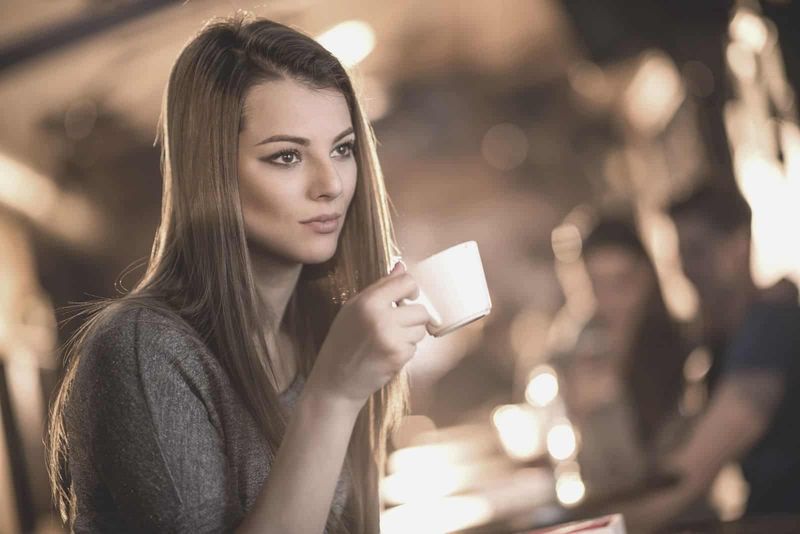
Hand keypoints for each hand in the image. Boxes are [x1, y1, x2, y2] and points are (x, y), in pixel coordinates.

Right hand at [306, 261, 433, 409]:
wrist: (336, 380)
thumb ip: (380, 287)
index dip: (411, 290)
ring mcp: (391, 338)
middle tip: (396, 325)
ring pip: (421, 329)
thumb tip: (401, 267)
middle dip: (412, 318)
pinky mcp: (398, 356)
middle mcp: (381, 317)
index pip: (406, 282)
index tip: (406, 298)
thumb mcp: (354, 308)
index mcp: (368, 301)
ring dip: (410, 335)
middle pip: (420, 309)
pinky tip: (388, 353)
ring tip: (389, 340)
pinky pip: (415, 347)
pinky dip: (405, 350)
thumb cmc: (343, 342)